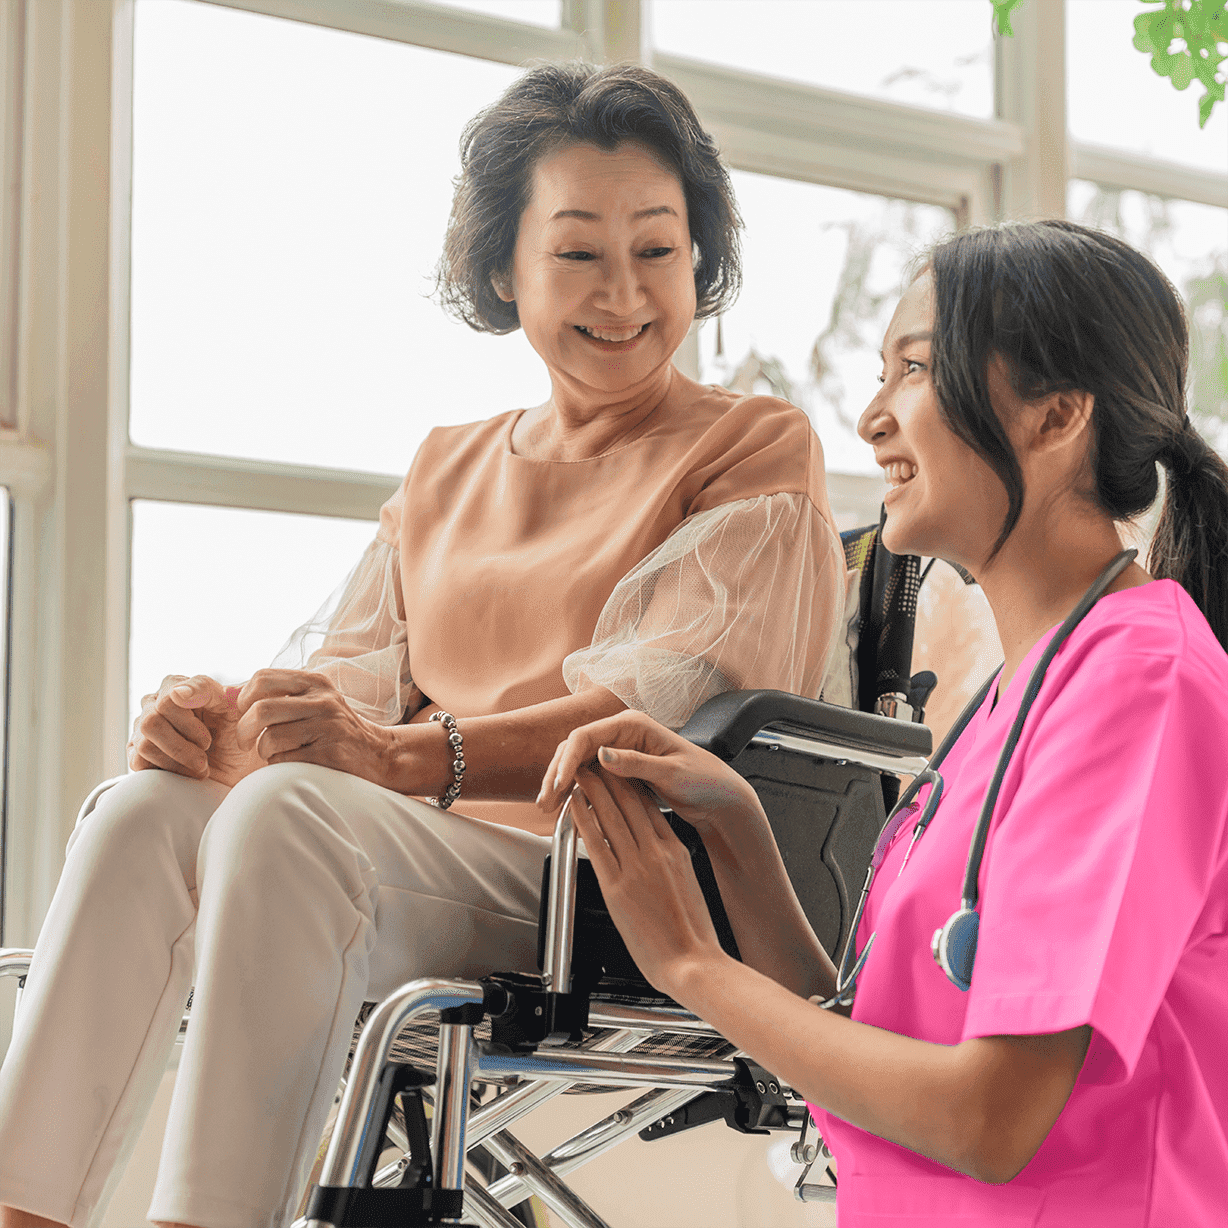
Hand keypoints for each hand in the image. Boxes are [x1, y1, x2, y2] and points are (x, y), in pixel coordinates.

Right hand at [129, 674, 262, 787]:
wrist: (242, 761)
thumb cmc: (239, 727)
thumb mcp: (233, 704)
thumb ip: (206, 690)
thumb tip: (177, 692)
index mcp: (175, 686)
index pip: (168, 700)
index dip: (189, 724)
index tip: (208, 740)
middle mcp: (154, 705)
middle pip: (151, 723)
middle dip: (182, 745)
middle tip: (206, 753)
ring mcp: (143, 729)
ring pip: (145, 745)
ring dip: (178, 760)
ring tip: (201, 765)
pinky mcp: (140, 754)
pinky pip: (138, 762)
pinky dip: (169, 770)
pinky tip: (188, 771)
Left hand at [235, 668, 393, 786]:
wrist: (378, 753)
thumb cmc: (335, 729)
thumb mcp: (315, 701)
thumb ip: (282, 695)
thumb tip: (229, 694)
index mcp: (315, 682)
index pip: (262, 678)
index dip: (244, 698)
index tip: (245, 714)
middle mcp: (323, 700)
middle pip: (261, 710)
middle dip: (243, 731)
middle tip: (244, 743)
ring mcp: (328, 727)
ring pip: (269, 739)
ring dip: (264, 753)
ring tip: (277, 754)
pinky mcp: (330, 754)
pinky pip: (285, 761)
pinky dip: (280, 766)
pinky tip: (294, 764)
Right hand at [537, 709, 761, 835]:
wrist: (718, 795)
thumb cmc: (703, 779)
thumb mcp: (671, 773)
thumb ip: (637, 763)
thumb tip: (602, 754)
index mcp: (633, 724)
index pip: (585, 735)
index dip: (566, 760)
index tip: (557, 784)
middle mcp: (622, 732)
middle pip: (575, 748)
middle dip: (556, 773)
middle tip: (545, 802)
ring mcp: (619, 749)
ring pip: (577, 762)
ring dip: (560, 783)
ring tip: (548, 808)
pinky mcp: (619, 767)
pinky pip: (588, 775)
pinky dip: (574, 790)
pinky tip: (566, 809)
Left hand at [568, 767, 730, 998]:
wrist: (693, 962)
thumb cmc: (692, 934)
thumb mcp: (687, 883)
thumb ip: (670, 862)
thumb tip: (657, 852)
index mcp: (675, 850)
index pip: (649, 807)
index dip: (631, 784)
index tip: (620, 771)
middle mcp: (655, 853)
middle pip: (628, 803)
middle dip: (609, 778)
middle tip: (594, 760)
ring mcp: (635, 868)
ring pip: (610, 817)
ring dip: (593, 791)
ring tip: (580, 773)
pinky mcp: (616, 887)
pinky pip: (595, 844)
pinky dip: (583, 821)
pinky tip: (574, 808)